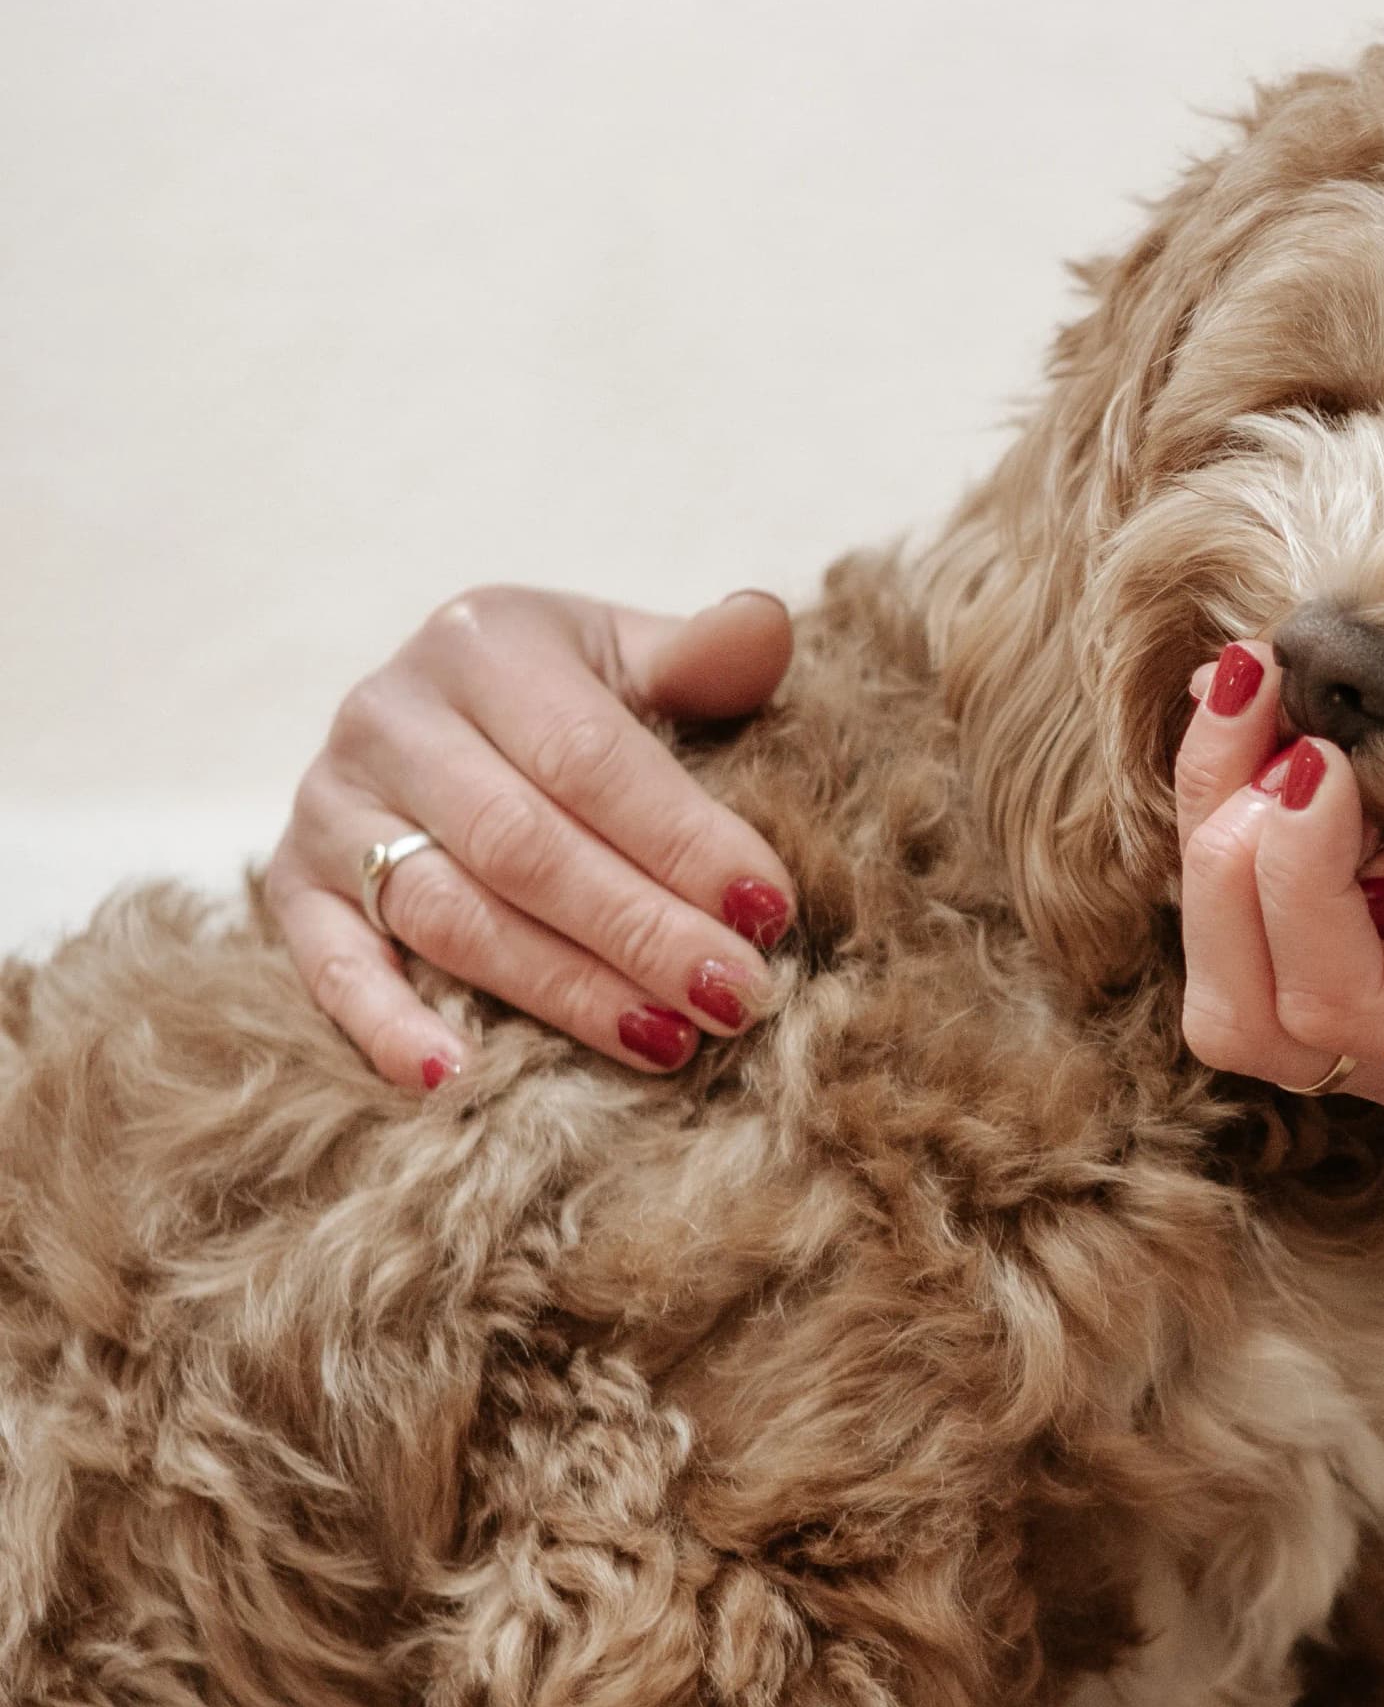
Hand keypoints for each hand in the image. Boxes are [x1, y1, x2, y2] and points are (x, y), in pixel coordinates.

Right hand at [267, 584, 803, 1092]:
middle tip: (735, 995)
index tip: (768, 910)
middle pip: (522, 845)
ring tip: (664, 1043)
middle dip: (639, 929)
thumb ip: (702, 655)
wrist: (443, 718)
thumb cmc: (568, 699)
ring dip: (558, 989)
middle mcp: (389, 715)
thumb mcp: (632, 657)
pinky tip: (459, 1080)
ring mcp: (330, 804)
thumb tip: (763, 626)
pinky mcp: (292, 885)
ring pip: (446, 914)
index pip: (588, 755)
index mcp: (482, 644)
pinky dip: (386, 1025)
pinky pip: (329, 965)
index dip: (681, 839)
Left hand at [1169, 656, 1383, 1125]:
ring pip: (1225, 988)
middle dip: (1228, 852)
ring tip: (1245, 690)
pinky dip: (1224, 821)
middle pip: (1248, 1014)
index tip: (1321, 753)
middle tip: (1263, 704)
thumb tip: (1376, 875)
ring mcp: (1377, 1042)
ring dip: (1210, 828)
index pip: (1342, 1001)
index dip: (1301, 876)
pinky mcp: (1349, 986)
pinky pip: (1241, 936)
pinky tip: (1251, 718)